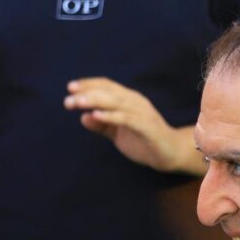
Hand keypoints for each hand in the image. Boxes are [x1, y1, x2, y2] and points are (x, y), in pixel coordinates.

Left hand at [64, 78, 196, 173]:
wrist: (171, 154)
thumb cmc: (144, 142)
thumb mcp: (118, 134)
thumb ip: (102, 125)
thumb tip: (83, 117)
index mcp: (129, 100)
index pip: (107, 86)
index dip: (89, 84)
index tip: (70, 88)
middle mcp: (135, 102)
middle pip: (109, 92)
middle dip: (86, 93)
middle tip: (68, 100)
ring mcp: (142, 113)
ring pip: (116, 102)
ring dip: (95, 101)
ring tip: (78, 103)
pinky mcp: (147, 127)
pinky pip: (126, 118)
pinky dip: (110, 115)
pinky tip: (96, 115)